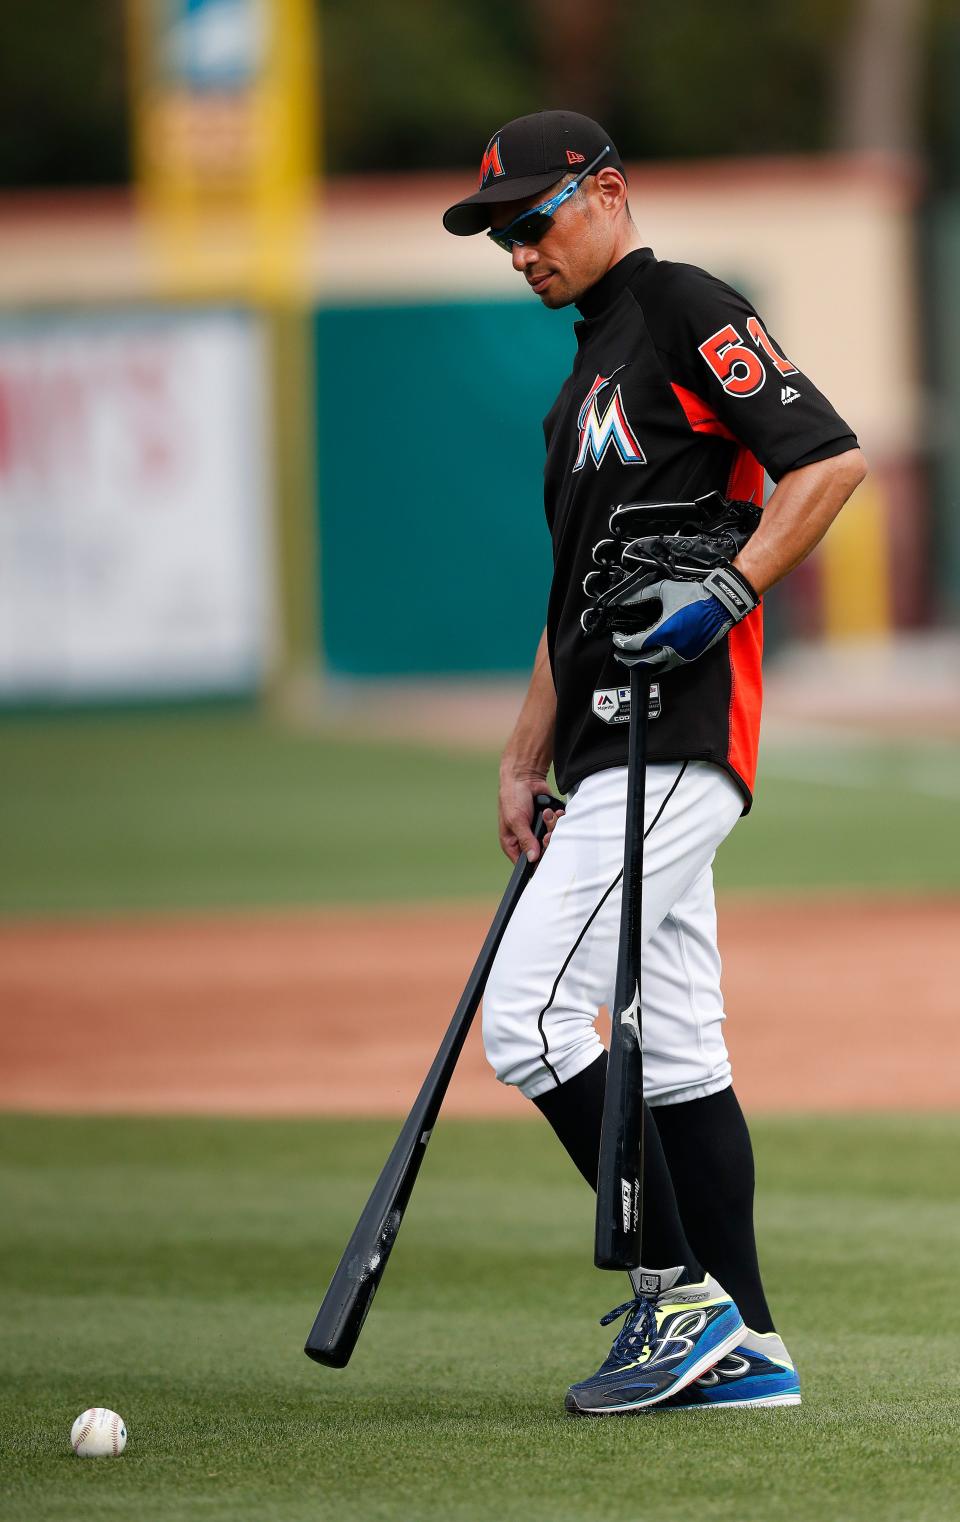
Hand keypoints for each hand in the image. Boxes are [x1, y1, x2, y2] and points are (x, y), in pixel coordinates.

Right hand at [498, 771, 563, 863]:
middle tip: (546, 834)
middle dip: (547, 841)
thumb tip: (532, 859)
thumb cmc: (513, 797)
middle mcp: (526, 839)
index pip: (524, 863)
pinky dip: (558, 818)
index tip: (543, 854)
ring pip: (553, 839)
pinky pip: (559, 827)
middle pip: (542, 852)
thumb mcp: (516, 820)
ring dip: (552, 826)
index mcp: (512, 843)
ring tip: (546, 814)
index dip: (536, 862)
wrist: (525, 776)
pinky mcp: (548, 821)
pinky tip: (553, 811)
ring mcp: (538, 830)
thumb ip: (525, 840)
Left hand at [612, 564, 758, 672]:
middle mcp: (672, 648)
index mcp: (665, 632)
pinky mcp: (689, 657)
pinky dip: (656, 664)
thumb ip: (644, 594)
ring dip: (641, 665)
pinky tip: (651, 658)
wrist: (721, 604)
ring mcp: (682, 655)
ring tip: (632, 659)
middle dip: (627, 659)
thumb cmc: (696, 596)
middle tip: (619, 654)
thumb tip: (627, 599)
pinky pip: (668, 666)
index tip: (617, 637)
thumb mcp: (666, 590)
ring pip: (656, 668)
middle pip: (642, 662)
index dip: (622, 642)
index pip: (635, 644)